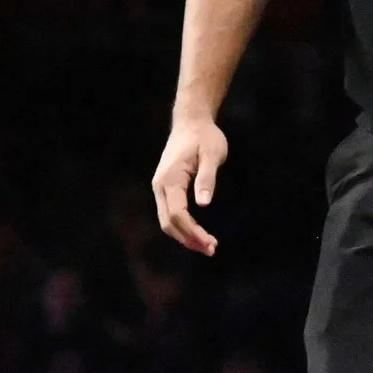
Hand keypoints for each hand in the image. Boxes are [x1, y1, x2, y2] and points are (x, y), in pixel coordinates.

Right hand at [152, 114, 229, 256]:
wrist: (191, 122)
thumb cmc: (205, 137)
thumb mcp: (212, 154)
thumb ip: (207, 178)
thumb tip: (204, 204)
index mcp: (171, 179)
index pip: (178, 214)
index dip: (193, 232)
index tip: (211, 243)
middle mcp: (160, 186)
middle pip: (168, 222)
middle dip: (189, 239)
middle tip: (212, 250)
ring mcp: (160, 187)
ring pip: (167, 220)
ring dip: (185, 236)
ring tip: (207, 246)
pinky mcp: (165, 188)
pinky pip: (170, 213)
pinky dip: (182, 227)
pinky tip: (197, 233)